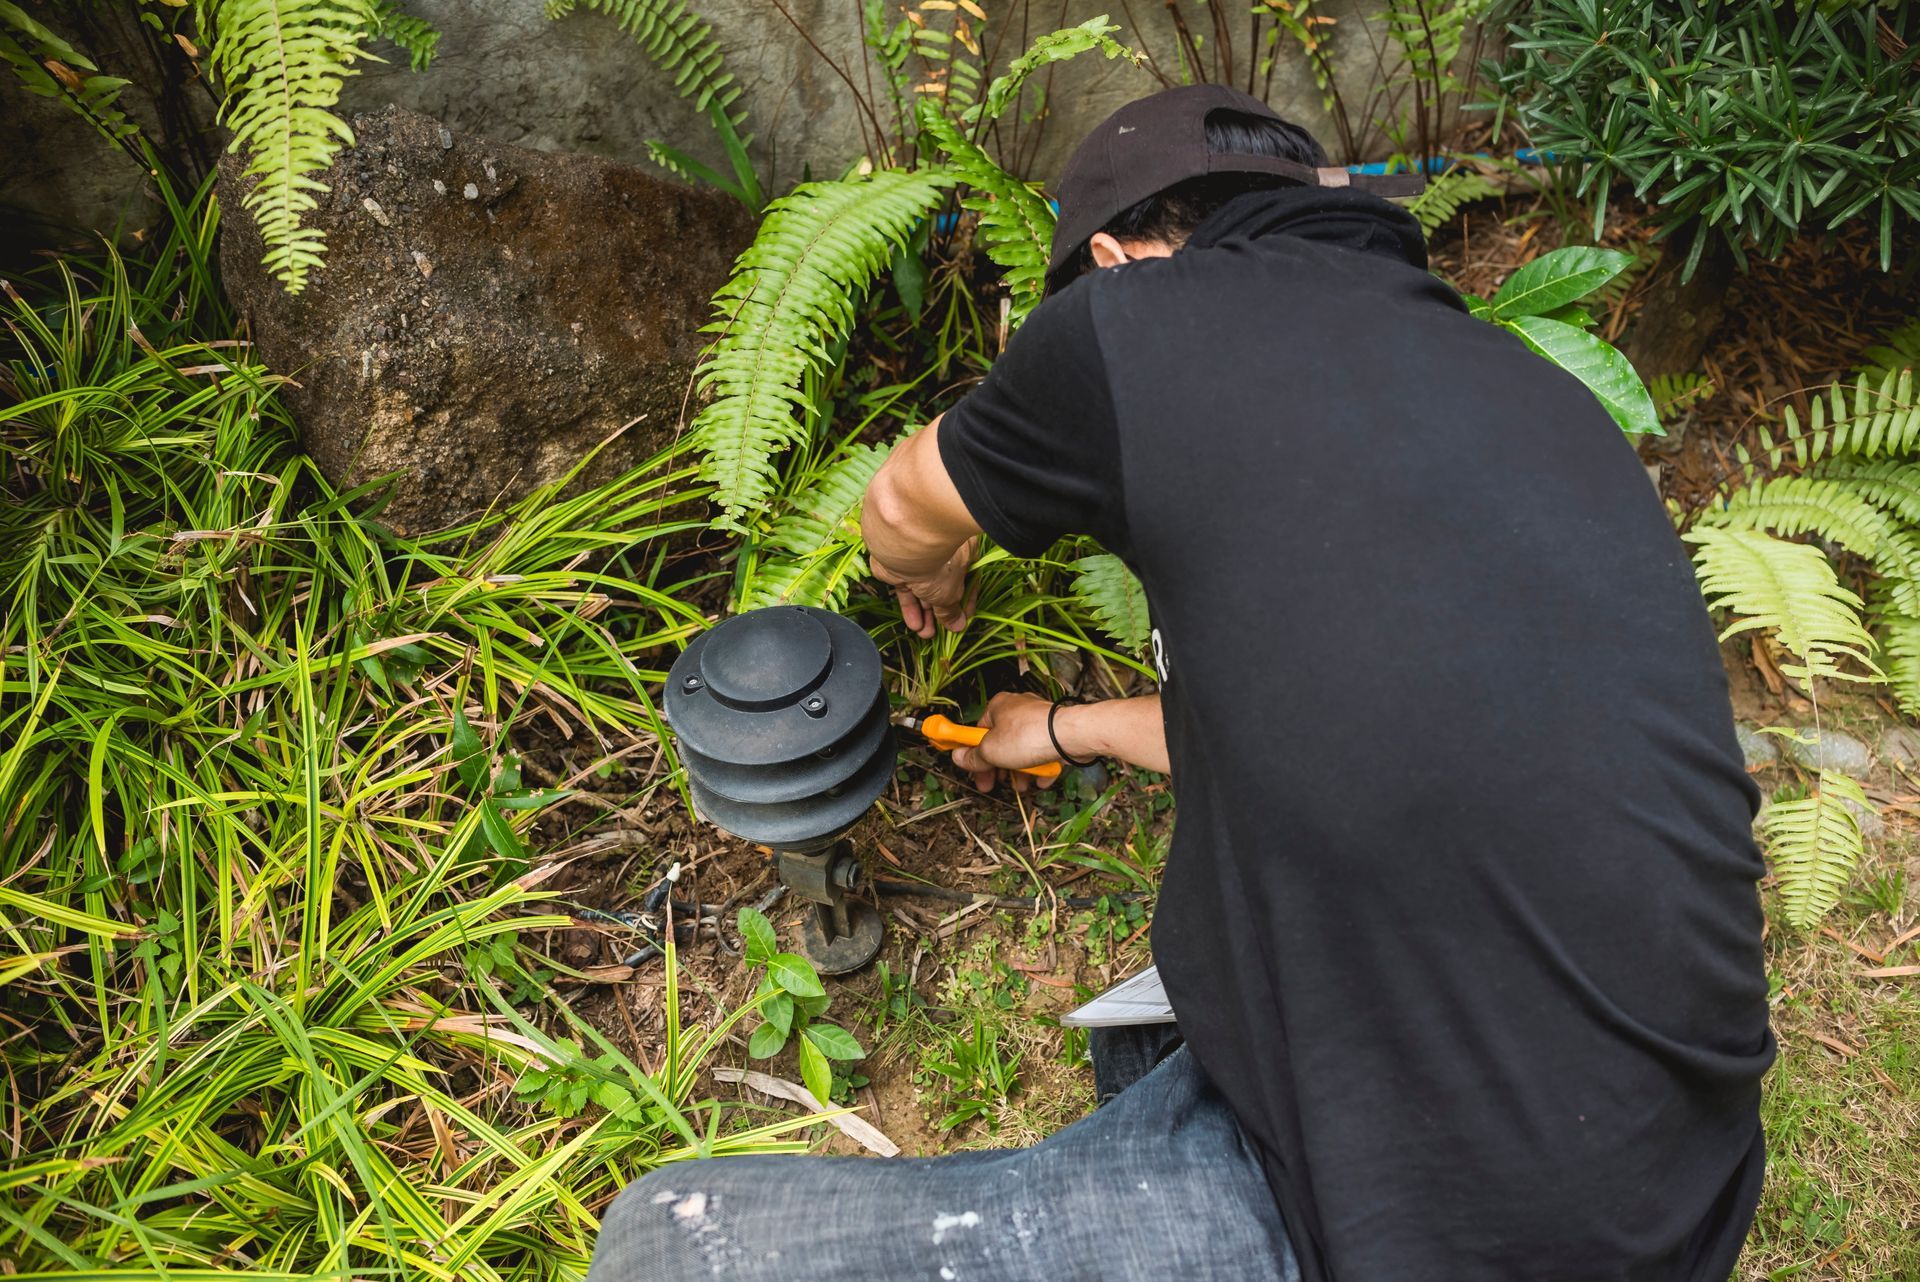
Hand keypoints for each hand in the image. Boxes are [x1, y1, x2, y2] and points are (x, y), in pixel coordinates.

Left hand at [872, 538, 976, 638]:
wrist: (906, 545)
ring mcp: (918, 561)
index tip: (963, 619)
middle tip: (942, 631)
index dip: (964, 603)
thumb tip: (958, 625)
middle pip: (942, 588)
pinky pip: (906, 591)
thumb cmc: (940, 564)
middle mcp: (940, 555)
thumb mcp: (950, 594)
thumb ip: (952, 611)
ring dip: (925, 614)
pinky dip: (910, 607)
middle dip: (941, 612)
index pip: (967, 581)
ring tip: (926, 634)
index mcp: (963, 553)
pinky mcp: (898, 567)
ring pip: (923, 591)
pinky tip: (915, 624)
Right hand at [948, 691, 1062, 792]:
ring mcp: (1039, 720)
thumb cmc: (1028, 736)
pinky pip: (1043, 751)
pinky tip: (1040, 779)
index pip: (977, 731)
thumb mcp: (990, 752)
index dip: (973, 754)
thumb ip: (973, 757)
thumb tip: (958, 757)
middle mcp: (1018, 709)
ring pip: (1023, 749)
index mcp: (997, 706)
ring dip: (1019, 771)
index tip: (972, 769)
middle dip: (998, 767)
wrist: (1069, 736)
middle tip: (995, 784)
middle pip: (1001, 742)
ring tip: (1021, 786)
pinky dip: (1040, 767)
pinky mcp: (1056, 732)